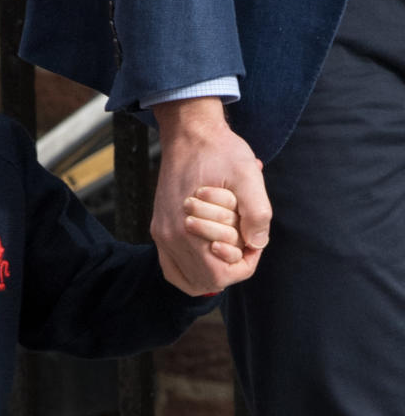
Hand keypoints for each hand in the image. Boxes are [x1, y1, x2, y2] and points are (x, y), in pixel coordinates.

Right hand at [152, 98, 271, 293]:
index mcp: (188, 229)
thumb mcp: (248, 175)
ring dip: (213, 271)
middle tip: (244, 242)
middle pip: (205, 281)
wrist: (189, 133)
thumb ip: (257, 211)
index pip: (220, 276)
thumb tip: (257, 243)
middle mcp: (169, 238)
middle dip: (231, 267)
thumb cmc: (221, 152)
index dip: (245, 265)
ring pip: (189, 280)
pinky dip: (192, 272)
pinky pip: (172, 268)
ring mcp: (161, 236)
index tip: (254, 241)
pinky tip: (208, 258)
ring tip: (229, 248)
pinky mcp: (159, 230)